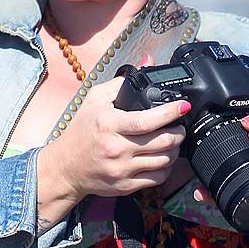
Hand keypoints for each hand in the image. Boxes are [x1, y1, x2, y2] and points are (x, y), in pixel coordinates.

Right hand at [51, 77, 187, 201]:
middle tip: (179, 126)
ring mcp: (122, 170)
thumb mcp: (94, 100)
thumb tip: (147, 62)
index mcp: (109, 125)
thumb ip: (120, 82)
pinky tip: (163, 158)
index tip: (182, 107)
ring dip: (175, 149)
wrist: (66, 167)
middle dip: (179, 132)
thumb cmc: (81, 132)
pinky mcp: (126, 186)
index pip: (146, 121)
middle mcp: (117, 149)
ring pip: (164, 161)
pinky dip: (166, 167)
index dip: (170, 113)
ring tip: (173, 141)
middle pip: (162, 142)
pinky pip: (158, 178)